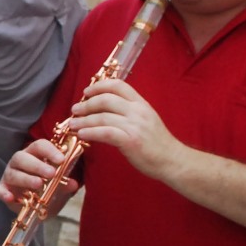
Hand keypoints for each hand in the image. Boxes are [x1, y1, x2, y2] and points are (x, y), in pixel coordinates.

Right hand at [0, 139, 76, 210]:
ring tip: (38, 184)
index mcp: (34, 155)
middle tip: (51, 173)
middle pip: (22, 157)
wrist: (36, 208)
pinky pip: (0, 189)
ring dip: (25, 178)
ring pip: (13, 173)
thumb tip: (73, 184)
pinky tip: (11, 198)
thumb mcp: (60, 187)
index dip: (50, 150)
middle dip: (37, 165)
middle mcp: (19, 162)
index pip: (39, 146)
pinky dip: (4, 193)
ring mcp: (9, 175)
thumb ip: (65, 184)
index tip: (61, 159)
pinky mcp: (3, 189)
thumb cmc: (47, 190)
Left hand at [65, 78, 181, 179]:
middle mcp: (138, 111)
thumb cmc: (156, 142)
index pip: (118, 85)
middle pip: (106, 99)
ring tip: (72, 124)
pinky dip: (90, 132)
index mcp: (141, 103)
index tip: (86, 92)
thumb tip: (103, 109)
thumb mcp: (145, 119)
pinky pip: (105, 133)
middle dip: (86, 104)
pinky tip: (81, 135)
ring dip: (83, 120)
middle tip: (75, 110)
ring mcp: (135, 125)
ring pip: (102, 117)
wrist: (172, 160)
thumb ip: (128, 111)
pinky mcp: (131, 140)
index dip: (99, 86)